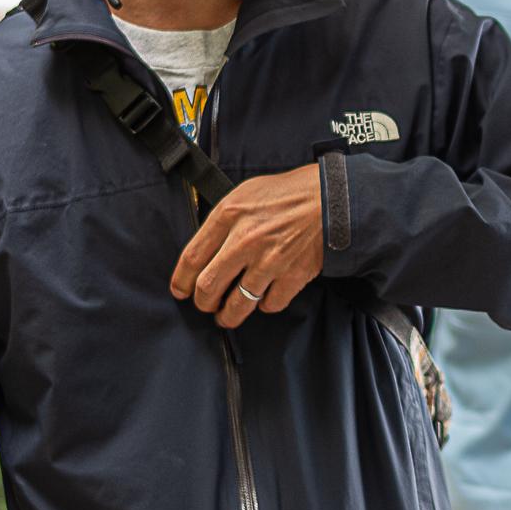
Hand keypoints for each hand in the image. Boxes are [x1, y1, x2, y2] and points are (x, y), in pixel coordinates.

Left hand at [172, 165, 325, 327]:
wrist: (330, 199)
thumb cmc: (287, 194)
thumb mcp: (244, 194)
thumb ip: (222, 221)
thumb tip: (204, 251)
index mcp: (229, 215)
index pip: (192, 258)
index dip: (181, 281)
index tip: (180, 291)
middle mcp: (245, 240)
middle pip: (208, 287)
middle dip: (203, 303)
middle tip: (205, 305)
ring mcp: (270, 261)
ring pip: (237, 305)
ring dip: (228, 315)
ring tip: (226, 316)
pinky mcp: (293, 275)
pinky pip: (269, 304)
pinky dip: (264, 305)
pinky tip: (263, 297)